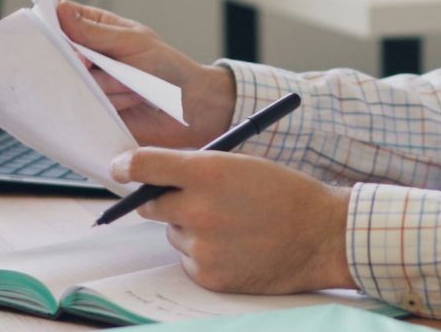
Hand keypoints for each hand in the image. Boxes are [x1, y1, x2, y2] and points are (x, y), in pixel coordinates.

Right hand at [58, 0, 236, 147]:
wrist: (188, 108)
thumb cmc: (166, 67)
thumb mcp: (132, 42)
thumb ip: (94, 31)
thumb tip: (60, 9)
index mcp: (96, 29)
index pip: (61, 18)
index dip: (50, 23)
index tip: (50, 30)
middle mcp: (88, 56)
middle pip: (59, 53)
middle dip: (82, 61)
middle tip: (98, 64)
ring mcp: (89, 83)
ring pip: (74, 81)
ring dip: (107, 85)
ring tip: (131, 85)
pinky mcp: (92, 110)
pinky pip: (84, 106)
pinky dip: (109, 103)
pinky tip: (129, 101)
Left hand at [111, 147, 353, 294]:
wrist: (321, 236)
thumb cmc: (285, 193)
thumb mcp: (241, 164)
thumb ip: (197, 168)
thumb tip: (157, 175)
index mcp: (208, 172)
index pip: (145, 165)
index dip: (126, 166)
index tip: (119, 167)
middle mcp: (198, 210)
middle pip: (151, 204)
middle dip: (162, 199)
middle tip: (187, 198)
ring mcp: (202, 246)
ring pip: (174, 234)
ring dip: (190, 228)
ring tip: (232, 224)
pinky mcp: (208, 275)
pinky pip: (189, 260)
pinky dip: (205, 253)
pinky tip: (235, 246)